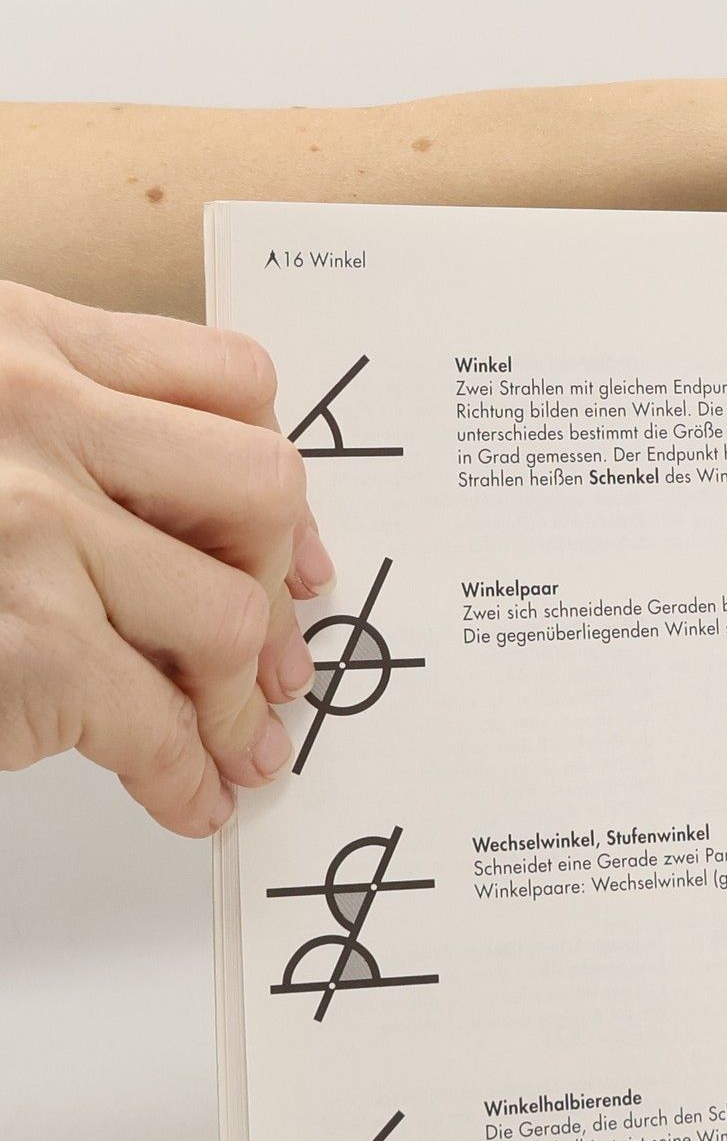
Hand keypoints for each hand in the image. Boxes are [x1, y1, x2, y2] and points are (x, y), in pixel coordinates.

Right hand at [0, 281, 333, 835]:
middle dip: (274, 584)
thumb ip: (38, 426)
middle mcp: (34, 419)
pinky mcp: (26, 645)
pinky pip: (158, 721)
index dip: (272, 483)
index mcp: (18, 343)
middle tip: (274, 655)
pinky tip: (187, 797)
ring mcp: (27, 530)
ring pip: (229, 613)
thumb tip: (176, 524)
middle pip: (260, 487)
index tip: (285, 548)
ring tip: (238, 743)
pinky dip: (186, 775)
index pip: (227, 380)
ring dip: (243, 698)